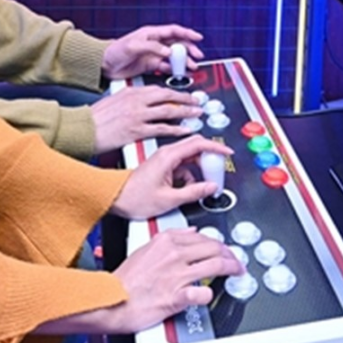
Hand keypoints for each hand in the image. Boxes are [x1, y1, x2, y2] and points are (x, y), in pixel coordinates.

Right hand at [33, 229, 243, 335]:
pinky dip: (209, 294)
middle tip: (235, 260)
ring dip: (231, 268)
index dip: (217, 243)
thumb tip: (190, 232)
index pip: (202, 236)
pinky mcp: (178, 296)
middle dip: (230, 254)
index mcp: (166, 241)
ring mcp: (177, 275)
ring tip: (236, 272)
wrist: (112, 299)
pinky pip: (203, 293)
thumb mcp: (146, 248)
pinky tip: (209, 294)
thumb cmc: (126, 279)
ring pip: (215, 265)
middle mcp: (174, 255)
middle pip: (214, 247)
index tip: (223, 248)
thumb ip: (170, 239)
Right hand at [91, 86, 202, 153]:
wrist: (83, 129)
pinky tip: (185, 130)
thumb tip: (145, 102)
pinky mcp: (137, 131)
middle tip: (197, 101)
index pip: (158, 88)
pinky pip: (162, 129)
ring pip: (168, 111)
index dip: (175, 91)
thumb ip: (131, 100)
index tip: (184, 94)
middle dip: (185, 98)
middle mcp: (136, 101)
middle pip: (167, 96)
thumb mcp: (114, 101)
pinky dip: (176, 129)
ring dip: (185, 112)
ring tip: (196, 114)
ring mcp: (138, 116)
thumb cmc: (95, 118)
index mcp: (131, 91)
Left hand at [101, 24, 204, 79]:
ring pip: (173, 57)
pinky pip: (166, 67)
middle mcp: (154, 43)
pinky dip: (174, 70)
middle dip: (189, 49)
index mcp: (151, 34)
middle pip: (177, 44)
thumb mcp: (133, 46)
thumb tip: (168, 51)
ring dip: (183, 61)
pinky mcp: (150, 66)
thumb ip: (152, 47)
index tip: (198, 38)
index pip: (173, 30)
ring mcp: (153, 55)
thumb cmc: (115, 51)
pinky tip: (179, 74)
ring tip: (190, 67)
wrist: (104, 65)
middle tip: (197, 56)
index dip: (187, 33)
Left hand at [111, 135, 231, 219]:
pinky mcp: (161, 166)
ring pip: (189, 158)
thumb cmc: (134, 197)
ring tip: (200, 187)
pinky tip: (186, 189)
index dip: (216, 147)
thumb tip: (210, 187)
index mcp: (168, 156)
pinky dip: (188, 176)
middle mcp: (166, 153)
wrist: (115, 198)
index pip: (198, 143)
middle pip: (195, 148)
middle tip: (216, 173)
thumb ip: (193, 192)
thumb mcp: (169, 199)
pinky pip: (181, 166)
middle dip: (209, 160)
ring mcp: (163, 159)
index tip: (227, 152)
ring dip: (197, 171)